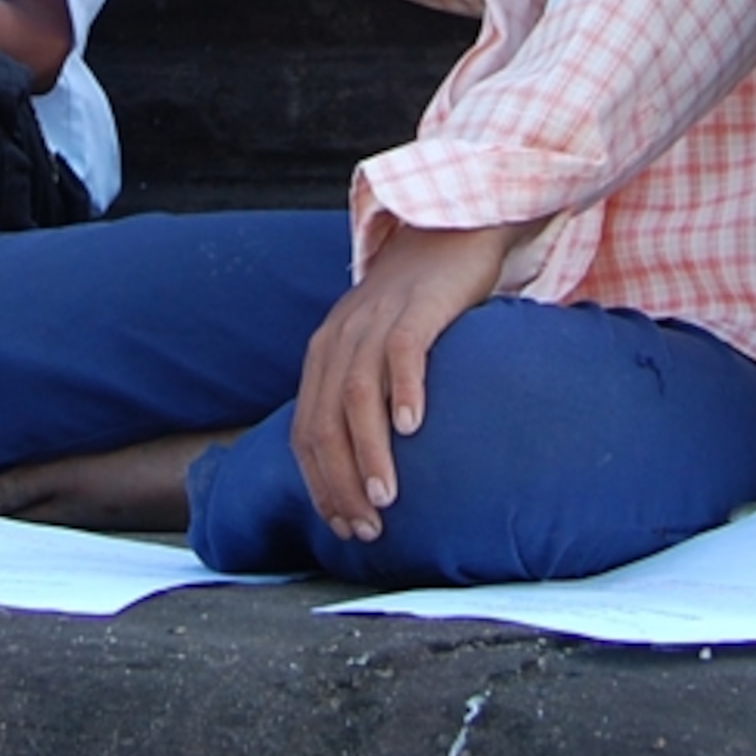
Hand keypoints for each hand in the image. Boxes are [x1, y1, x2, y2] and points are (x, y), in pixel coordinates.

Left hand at [290, 223, 515, 545]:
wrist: (450, 229)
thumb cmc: (417, 303)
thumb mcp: (377, 347)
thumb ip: (365, 394)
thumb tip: (368, 468)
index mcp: (325, 354)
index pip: (305, 431)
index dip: (319, 483)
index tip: (343, 527)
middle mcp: (341, 337)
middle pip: (324, 420)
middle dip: (339, 481)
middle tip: (366, 527)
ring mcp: (377, 320)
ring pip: (356, 393)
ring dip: (367, 451)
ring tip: (386, 496)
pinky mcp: (417, 306)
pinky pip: (402, 352)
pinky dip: (403, 390)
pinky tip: (412, 426)